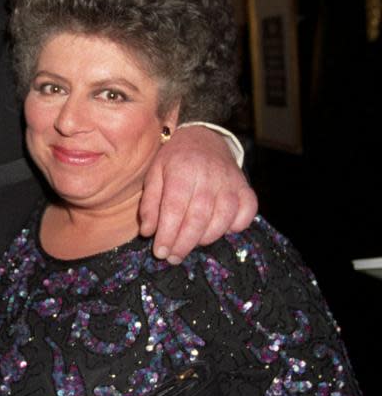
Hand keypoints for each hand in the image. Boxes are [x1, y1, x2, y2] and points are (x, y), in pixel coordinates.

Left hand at [139, 126, 256, 262]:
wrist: (204, 137)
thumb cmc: (174, 159)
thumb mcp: (154, 174)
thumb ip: (149, 203)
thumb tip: (148, 232)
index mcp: (182, 169)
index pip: (174, 208)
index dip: (167, 233)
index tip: (160, 252)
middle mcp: (209, 175)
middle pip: (198, 217)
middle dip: (184, 243)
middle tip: (172, 257)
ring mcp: (230, 182)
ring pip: (223, 219)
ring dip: (205, 238)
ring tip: (190, 245)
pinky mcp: (245, 187)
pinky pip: (246, 213)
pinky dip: (235, 226)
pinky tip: (219, 230)